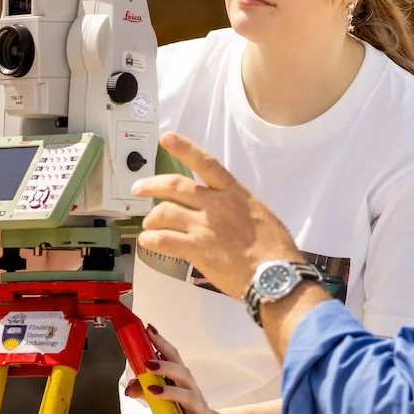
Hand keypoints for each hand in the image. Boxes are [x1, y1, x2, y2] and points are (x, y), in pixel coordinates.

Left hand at [128, 325, 281, 413]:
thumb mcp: (165, 402)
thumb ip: (147, 393)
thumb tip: (129, 388)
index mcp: (182, 382)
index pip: (173, 359)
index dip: (162, 344)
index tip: (148, 329)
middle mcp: (192, 392)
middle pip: (182, 374)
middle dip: (165, 366)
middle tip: (147, 363)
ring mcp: (198, 410)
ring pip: (188, 396)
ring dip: (170, 391)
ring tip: (152, 389)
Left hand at [134, 133, 302, 302]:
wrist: (274, 275)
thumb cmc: (275, 249)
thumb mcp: (261, 215)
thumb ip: (238, 208)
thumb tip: (228, 212)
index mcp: (234, 194)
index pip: (206, 163)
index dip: (184, 148)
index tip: (167, 138)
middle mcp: (215, 205)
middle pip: (175, 186)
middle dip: (151, 184)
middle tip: (138, 188)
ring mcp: (204, 226)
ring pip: (164, 212)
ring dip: (151, 219)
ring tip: (148, 226)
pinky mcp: (195, 249)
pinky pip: (163, 239)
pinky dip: (151, 239)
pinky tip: (148, 242)